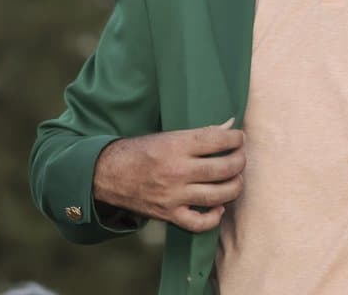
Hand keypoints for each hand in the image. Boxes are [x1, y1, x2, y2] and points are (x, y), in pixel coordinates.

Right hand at [92, 118, 244, 232]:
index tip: (239, 139)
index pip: (218, 140)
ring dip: (235, 187)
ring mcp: (173, 195)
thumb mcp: (168, 135)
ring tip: (236, 179)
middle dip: (239, 162)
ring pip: (218, 195)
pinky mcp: (169, 214)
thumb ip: (201, 133)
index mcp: (176, 146)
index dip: (236, 139)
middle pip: (224, 168)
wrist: (107, 174)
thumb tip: (230, 124)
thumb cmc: (141, 151)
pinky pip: (199, 223)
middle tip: (240, 158)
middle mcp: (176, 171)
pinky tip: (218, 207)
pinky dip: (214, 217)